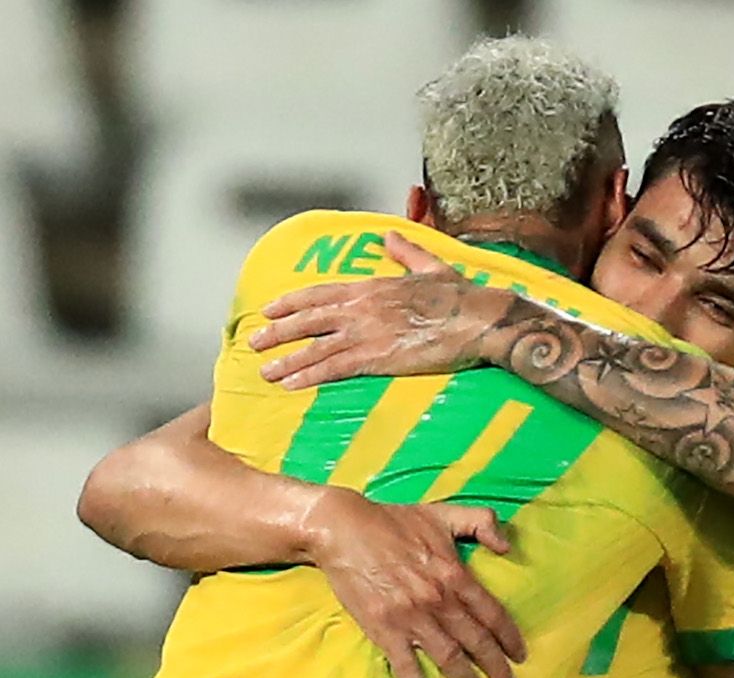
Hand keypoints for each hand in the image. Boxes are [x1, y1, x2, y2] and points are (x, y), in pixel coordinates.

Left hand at [251, 232, 492, 390]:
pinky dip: (309, 376)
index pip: (321, 293)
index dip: (292, 302)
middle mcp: (362, 307)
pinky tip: (291, 385)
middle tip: (254, 342)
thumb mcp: (431, 267)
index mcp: (373, 286)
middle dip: (278, 331)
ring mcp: (367, 332)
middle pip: (308, 318)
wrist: (480, 319)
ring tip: (265, 370)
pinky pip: (334, 367)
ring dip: (287, 359)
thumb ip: (406, 252)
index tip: (271, 310)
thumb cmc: (462, 297)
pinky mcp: (377, 356)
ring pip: (315, 346)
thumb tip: (389, 236)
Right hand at [300, 486, 526, 677]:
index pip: (492, 613)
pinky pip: (407, 668)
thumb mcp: (442, 512)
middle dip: (497, 668)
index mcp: (454, 574)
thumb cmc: (392, 521)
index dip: (510, 637)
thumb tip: (507, 546)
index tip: (520, 656)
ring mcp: (412, 619)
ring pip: (449, 659)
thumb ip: (481, 522)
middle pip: (476, 641)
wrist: (342, 530)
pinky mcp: (385, 630)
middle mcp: (438, 601)